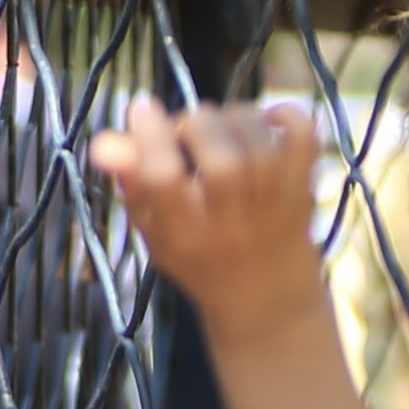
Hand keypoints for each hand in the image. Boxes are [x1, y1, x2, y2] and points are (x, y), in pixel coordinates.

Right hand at [90, 99, 326, 313]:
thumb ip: (132, 183)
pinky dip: (287, 116)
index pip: (164, 179)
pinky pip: (305, 140)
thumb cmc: (198, 258)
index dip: (151, 135)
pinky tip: (266, 120)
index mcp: (182, 235)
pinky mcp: (303, 193)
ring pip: (260, 146)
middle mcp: (230, 224)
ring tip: (220, 127)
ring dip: (234, 117)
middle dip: (197, 124)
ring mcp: (273, 209)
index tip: (143, 108)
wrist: (265, 300)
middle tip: (188, 129)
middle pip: (223, 160)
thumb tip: (103, 140)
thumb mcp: (155, 230)